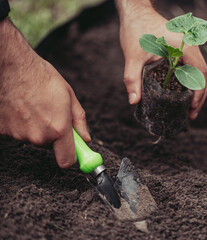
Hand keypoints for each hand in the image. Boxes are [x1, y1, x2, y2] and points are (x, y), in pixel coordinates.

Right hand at [0, 19, 90, 167]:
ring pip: (32, 137)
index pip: (67, 160)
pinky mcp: (3, 130)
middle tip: (49, 112)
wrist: (11, 66)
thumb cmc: (41, 77)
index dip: (72, 157)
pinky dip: (19, 122)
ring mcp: (18, 134)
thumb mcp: (69, 96)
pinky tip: (20, 106)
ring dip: (35, 126)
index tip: (74, 152)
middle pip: (49, 145)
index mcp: (58, 129)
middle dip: (52, 133)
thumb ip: (79, 121)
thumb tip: (85, 138)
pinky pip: (16, 131)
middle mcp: (38, 136)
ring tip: (33, 104)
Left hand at [115, 0, 206, 119]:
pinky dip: (190, 81)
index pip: (200, 73)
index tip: (192, 108)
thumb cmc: (136, 29)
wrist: (136, 11)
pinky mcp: (183, 49)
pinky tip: (183, 93)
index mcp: (184, 47)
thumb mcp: (132, 56)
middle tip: (191, 114)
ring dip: (196, 90)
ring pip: (199, 71)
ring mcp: (189, 47)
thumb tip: (134, 101)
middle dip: (200, 96)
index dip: (199, 93)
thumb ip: (132, 78)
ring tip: (189, 107)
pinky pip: (192, 67)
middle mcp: (191, 46)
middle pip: (204, 75)